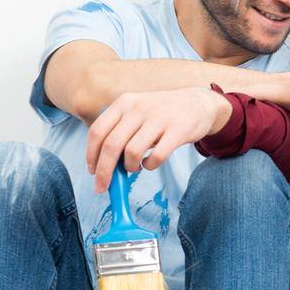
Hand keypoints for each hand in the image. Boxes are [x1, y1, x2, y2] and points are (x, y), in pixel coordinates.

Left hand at [85, 87, 230, 191]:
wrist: (198, 103)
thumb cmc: (162, 113)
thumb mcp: (137, 110)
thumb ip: (119, 130)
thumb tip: (103, 162)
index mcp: (124, 103)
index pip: (98, 131)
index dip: (91, 155)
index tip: (92, 171)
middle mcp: (139, 108)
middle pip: (111, 145)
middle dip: (104, 171)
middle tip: (103, 186)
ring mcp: (159, 118)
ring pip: (132, 152)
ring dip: (130, 167)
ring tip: (135, 167)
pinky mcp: (178, 131)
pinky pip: (156, 157)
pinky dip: (149, 166)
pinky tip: (150, 163)